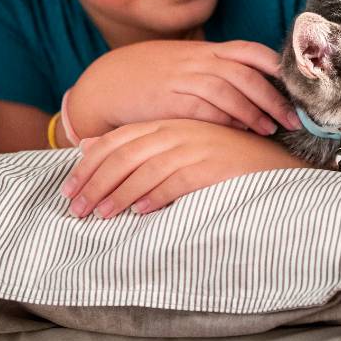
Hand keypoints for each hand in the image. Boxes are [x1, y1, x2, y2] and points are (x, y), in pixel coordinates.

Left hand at [60, 119, 308, 218]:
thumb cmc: (222, 157)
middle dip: (94, 183)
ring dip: (118, 195)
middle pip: (123, 156)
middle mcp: (178, 132)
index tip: (68, 188)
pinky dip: (154, 198)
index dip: (88, 165)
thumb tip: (89, 146)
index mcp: (168, 123)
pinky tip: (139, 213)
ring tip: (100, 216)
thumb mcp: (180, 143)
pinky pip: (174, 183)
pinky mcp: (209, 166)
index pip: (117, 141)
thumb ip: (141, 143)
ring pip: (143, 171)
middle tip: (75, 210)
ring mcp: (194, 148)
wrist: (272, 162)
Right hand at [66, 40, 302, 141]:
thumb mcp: (189, 65)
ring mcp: (183, 78)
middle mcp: (199, 60)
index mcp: (207, 50)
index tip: (299, 86)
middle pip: (247, 75)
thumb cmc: (154, 77)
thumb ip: (219, 72)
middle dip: (274, 97)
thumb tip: (258, 90)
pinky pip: (203, 109)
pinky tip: (239, 131)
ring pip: (229, 91)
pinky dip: (225, 120)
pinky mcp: (169, 99)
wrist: (108, 83)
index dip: (277, 67)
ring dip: (254, 111)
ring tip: (271, 129)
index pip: (251, 52)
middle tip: (294, 118)